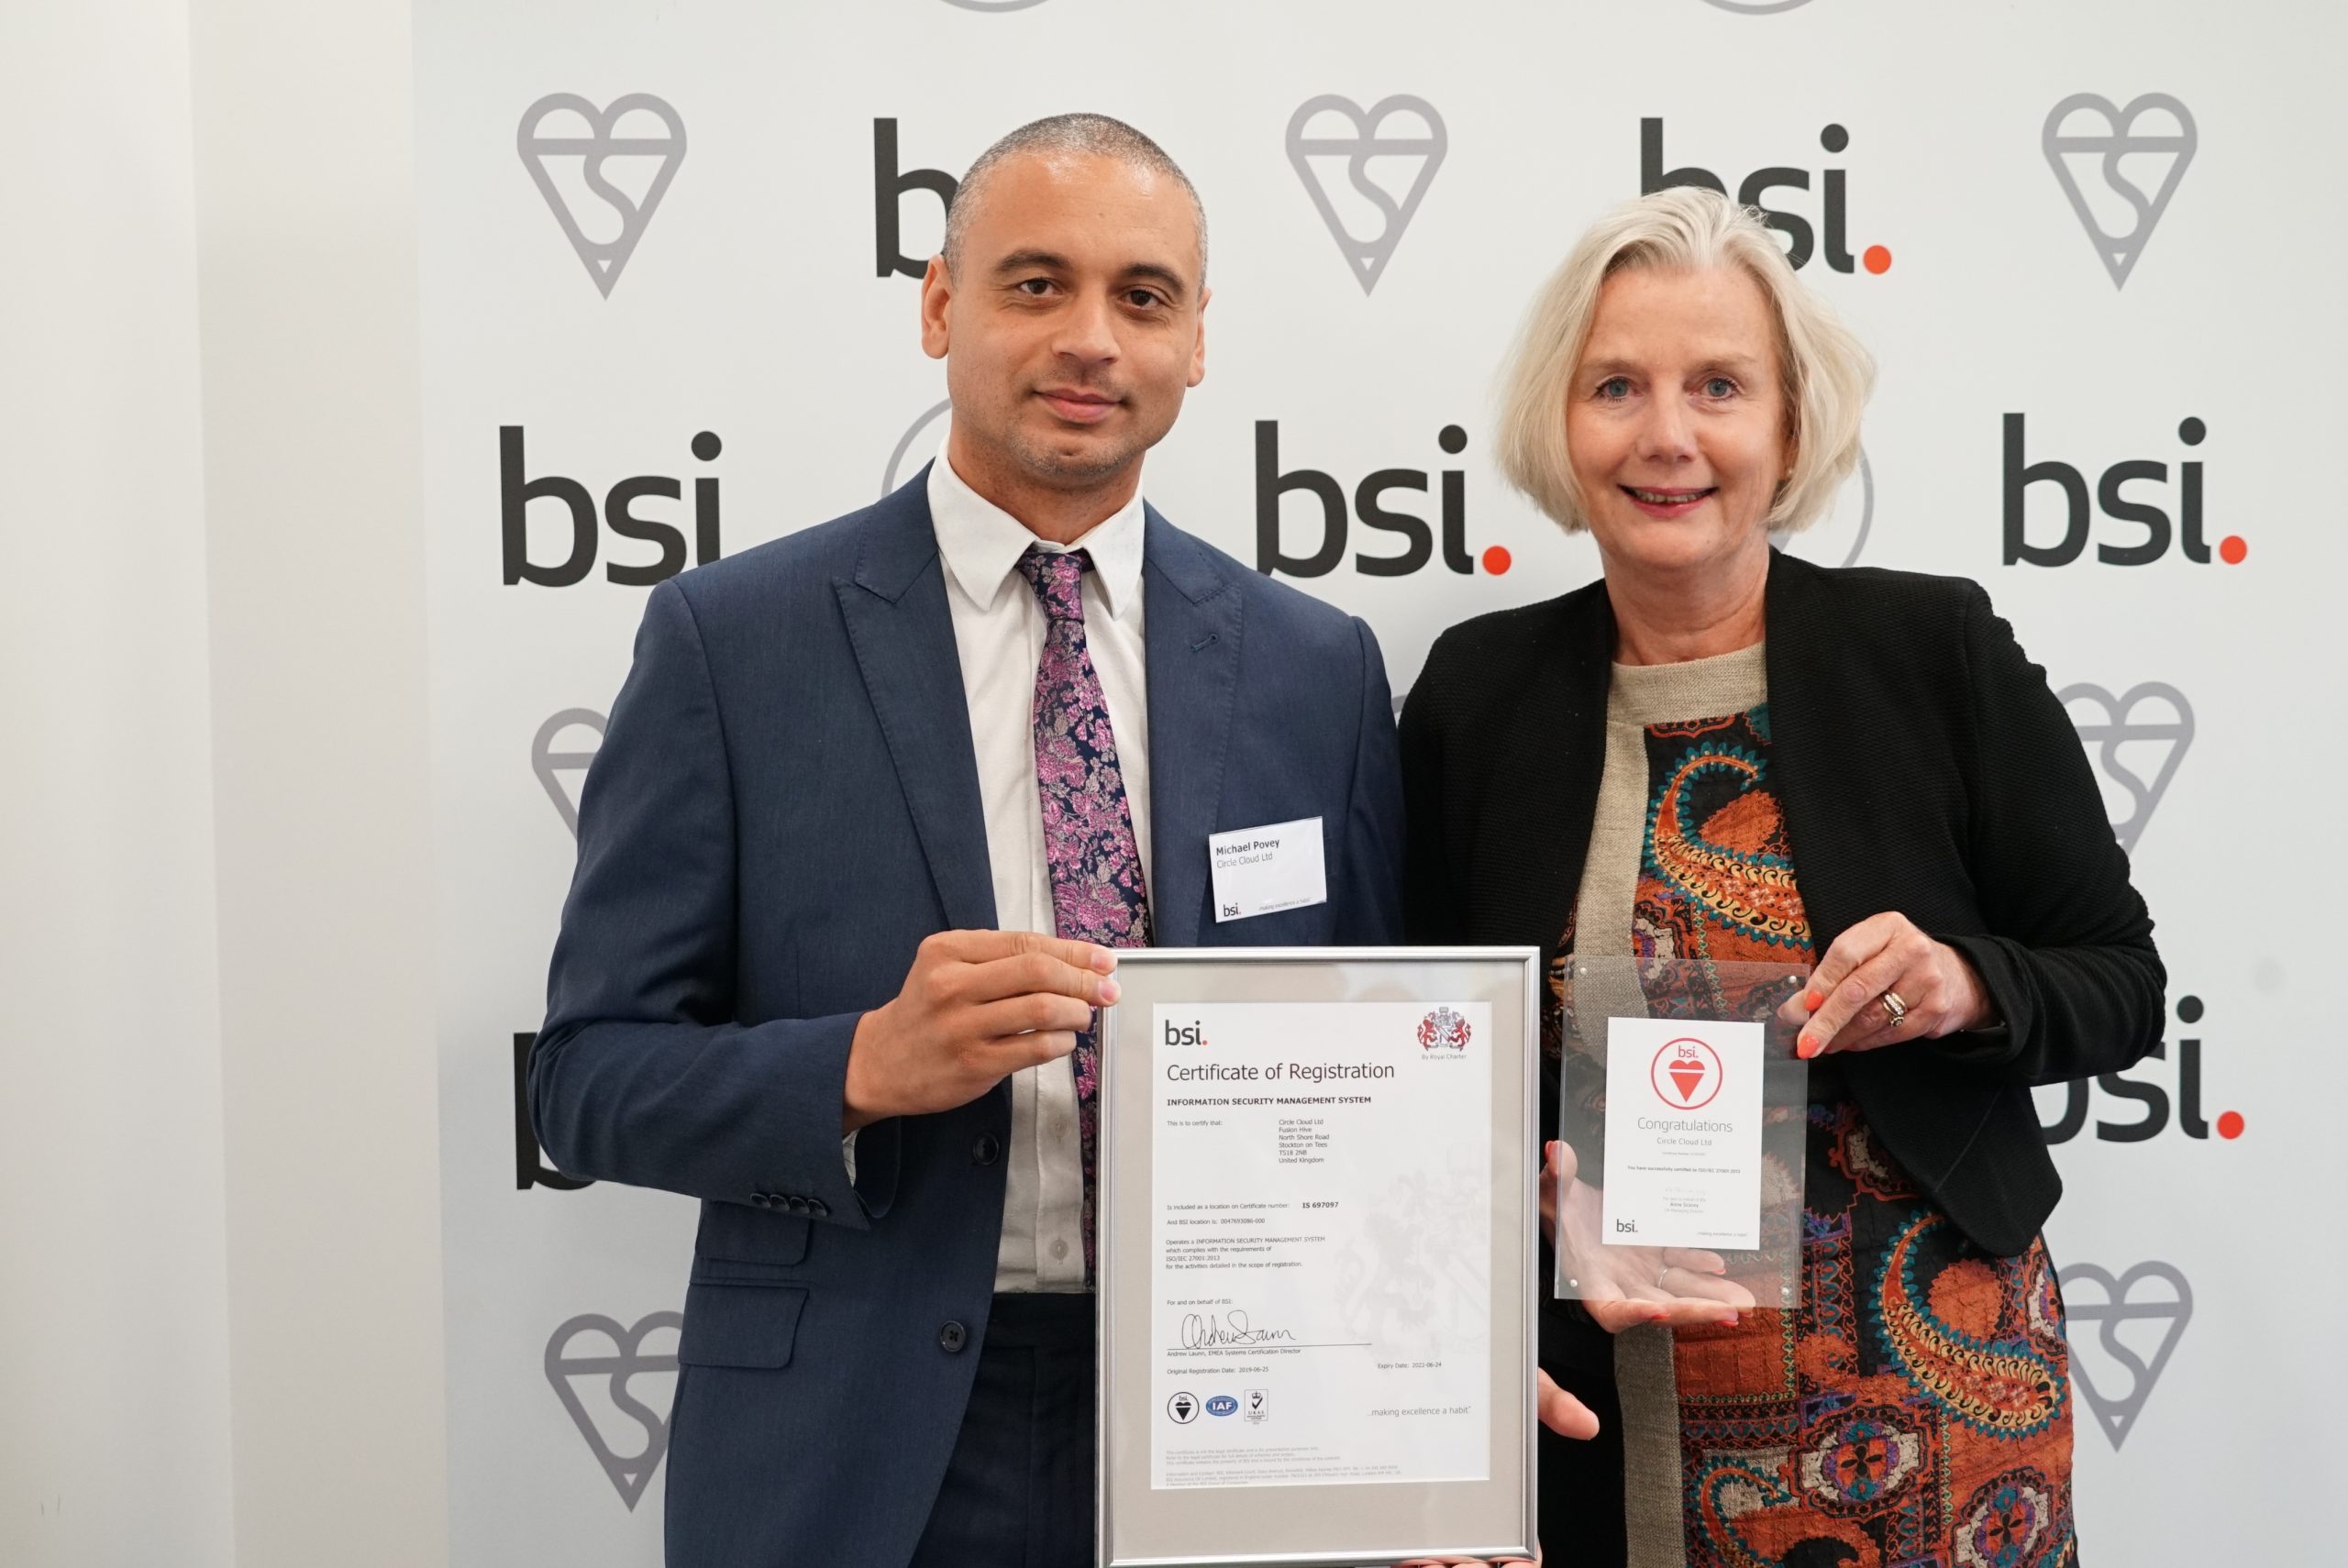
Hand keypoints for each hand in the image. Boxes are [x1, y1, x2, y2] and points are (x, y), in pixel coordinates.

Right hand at [842, 930, 1117, 1130]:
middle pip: (1038, 972)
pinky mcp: (973, 1064)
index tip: (1103, 960)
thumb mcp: (948, 967)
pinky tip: (1063, 1040)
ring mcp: (962, 1026)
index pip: (1026, 943)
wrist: (879, 1061)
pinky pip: (1035, 1048)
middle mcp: (952, 985)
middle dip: (1084, 979)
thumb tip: (1073, 960)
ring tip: (1083, 1015)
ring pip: (1042, 1010)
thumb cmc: (926, 1011)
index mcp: (948, 951)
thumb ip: (1000, 959)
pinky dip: (1061, 1042)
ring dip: (1077, 1012)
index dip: (1074, 951)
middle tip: (1107, 989)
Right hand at [1546, 1140, 1751, 1333]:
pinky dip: (1700, 1267)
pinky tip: (1719, 1265)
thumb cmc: (1556, 1205)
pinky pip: (1681, 1266)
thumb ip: (1556, 1175)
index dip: (1632, 1315)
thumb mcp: (1550, 1190)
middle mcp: (1620, 1282)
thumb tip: (1557, 1152)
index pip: (1610, 1308)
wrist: (1571, 1205)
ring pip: (1679, 1291)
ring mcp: (1640, 1270)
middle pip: (1659, 1308)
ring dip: (1711, 1298)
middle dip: (1695, 1311)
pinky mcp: (1655, 1254)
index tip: (1655, 1312)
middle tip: (1728, 1313)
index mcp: (1590, 1277)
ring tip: (1743, 1303)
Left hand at [1784, 911, 1996, 1058]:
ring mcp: (1927, 979)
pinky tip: (1851, 1043)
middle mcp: (1911, 949)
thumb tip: (1795, 1010)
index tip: (1801, 1008)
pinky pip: (1892, 1033)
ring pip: (1873, 1016)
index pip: (1844, 954)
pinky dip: (1866, 1042)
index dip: (1820, 983)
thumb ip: (1833, 973)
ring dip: (1842, 1035)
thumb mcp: (1869, 951)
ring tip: (1824, 1044)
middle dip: (1826, 1021)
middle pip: (1857, 989)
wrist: (1954, 974)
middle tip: (1805, 1041)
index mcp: (1887, 926)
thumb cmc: (1897, 961)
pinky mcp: (1936, 1008)